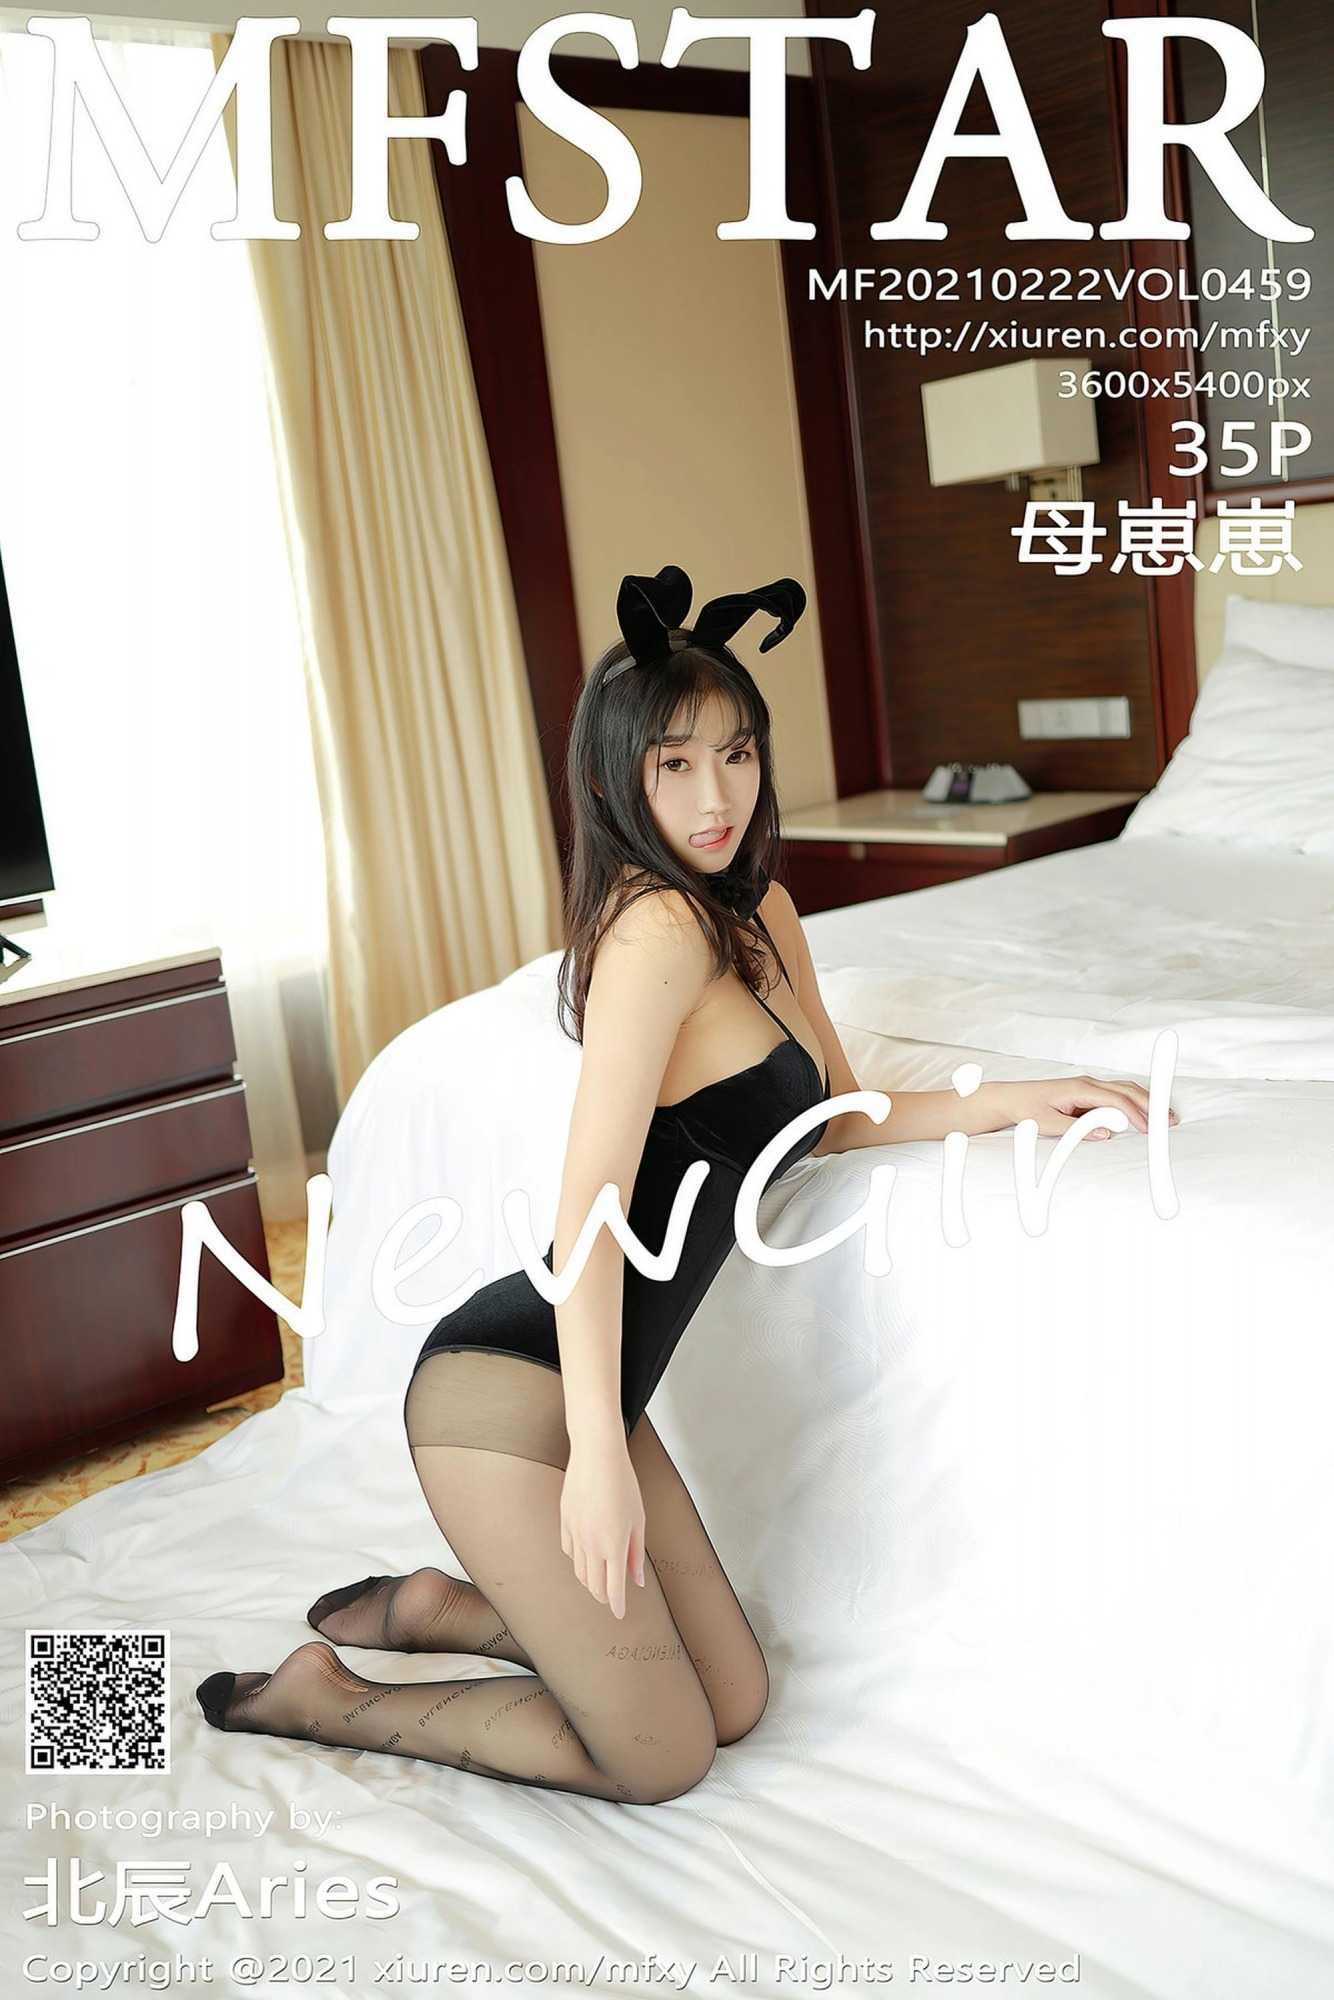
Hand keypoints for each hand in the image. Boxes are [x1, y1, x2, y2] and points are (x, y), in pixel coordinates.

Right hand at [560, 1442, 646, 1619]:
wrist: (596, 1455)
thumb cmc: (623, 1484)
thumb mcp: (638, 1519)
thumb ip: (636, 1552)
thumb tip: (636, 1579)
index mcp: (613, 1545)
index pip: (613, 1587)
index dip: (617, 1604)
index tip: (620, 1614)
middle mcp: (591, 1544)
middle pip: (593, 1585)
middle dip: (603, 1596)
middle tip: (612, 1599)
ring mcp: (574, 1533)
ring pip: (579, 1570)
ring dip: (590, 1580)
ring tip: (600, 1579)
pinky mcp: (564, 1521)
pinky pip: (569, 1551)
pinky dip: (578, 1560)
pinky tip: (586, 1555)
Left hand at [988, 1076, 1179, 1139]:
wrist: (1010, 1098)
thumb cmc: (1026, 1110)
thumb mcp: (1047, 1124)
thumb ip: (1076, 1130)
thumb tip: (1108, 1134)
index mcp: (1080, 1089)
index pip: (1117, 1101)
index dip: (1137, 1115)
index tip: (1151, 1130)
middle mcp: (1087, 1083)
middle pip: (1128, 1090)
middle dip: (1152, 1105)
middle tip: (1171, 1122)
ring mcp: (1089, 1086)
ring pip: (1126, 1090)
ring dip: (1147, 1102)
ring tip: (1166, 1117)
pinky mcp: (1087, 1092)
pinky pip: (1117, 1095)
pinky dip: (1135, 1102)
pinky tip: (1146, 1114)